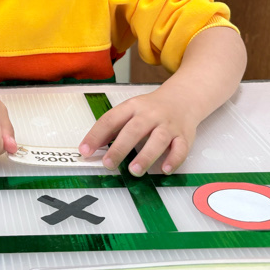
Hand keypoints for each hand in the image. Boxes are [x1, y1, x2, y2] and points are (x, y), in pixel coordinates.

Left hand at [79, 84, 200, 175]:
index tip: (85, 151)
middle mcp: (150, 115)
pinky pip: (180, 148)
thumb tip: (91, 146)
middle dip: (120, 148)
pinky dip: (174, 160)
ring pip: (158, 139)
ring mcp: (168, 125)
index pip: (111, 119)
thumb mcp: (129, 111)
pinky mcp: (183, 136)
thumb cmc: (151, 109)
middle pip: (134, 130)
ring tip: (134, 171)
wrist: (182, 99)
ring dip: (146, 156)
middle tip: (108, 164)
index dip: (96, 135)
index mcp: (132, 107)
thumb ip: (112, 128)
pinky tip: (165, 170)